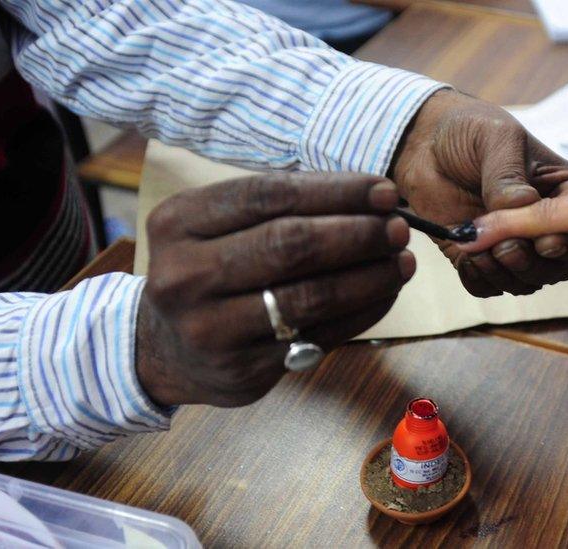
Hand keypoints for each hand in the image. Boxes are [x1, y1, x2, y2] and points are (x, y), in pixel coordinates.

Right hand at [136, 173, 414, 406]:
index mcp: (179, 224)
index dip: (335, 191)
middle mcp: (186, 276)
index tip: (384, 191)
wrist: (164, 350)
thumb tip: (373, 197)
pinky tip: (385, 294)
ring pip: (310, 296)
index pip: (269, 195)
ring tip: (403, 262)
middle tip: (399, 228)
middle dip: (358, 233)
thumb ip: (281, 206)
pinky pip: (319, 337)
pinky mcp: (244, 371)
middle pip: (290, 244)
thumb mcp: (216, 226)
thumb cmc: (208, 271)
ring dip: (370, 276)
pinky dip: (362, 312)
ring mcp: (212, 330)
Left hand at [390, 89, 567, 296]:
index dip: (567, 241)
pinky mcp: (484, 259)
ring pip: (528, 282)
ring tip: (479, 250)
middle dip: (532, 264)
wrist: (425, 144)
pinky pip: (491, 286)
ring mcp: (518, 245)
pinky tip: (466, 258)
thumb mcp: (495, 138)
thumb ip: (509, 175)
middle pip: (560, 266)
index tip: (543, 241)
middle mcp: (550, 225)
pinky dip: (480, 279)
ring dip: (504, 273)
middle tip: (503, 248)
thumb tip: (524, 206)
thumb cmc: (471, 130)